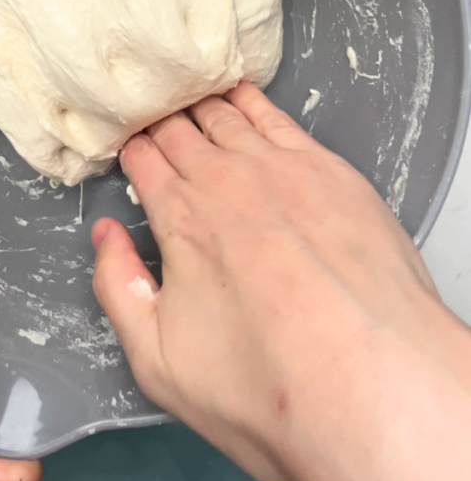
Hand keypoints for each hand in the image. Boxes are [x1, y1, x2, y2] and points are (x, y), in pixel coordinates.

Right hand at [93, 82, 470, 480]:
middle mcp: (225, 179)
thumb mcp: (158, 362)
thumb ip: (118, 288)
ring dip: (201, 104)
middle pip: (181, 130)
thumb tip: (104, 236)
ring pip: (227, 116)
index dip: (131, 148)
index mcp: (180, 218)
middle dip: (160, 120)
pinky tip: (241, 93)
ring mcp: (281, 168)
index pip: (144, 159)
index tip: (127, 145)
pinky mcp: (331, 170)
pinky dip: (251, 100)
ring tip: (186, 93)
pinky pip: (279, 118)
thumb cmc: (266, 387)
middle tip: (150, 111)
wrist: (375, 384)